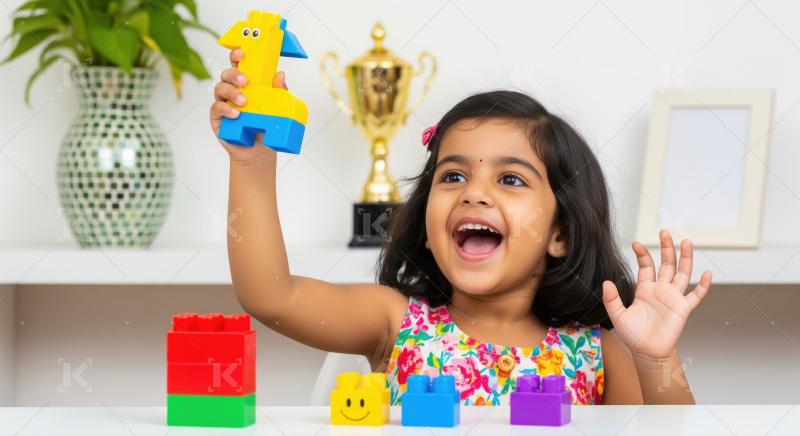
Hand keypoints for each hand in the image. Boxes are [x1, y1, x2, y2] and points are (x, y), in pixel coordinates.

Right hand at [210, 48, 288, 162]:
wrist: (259, 149)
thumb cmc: (264, 124)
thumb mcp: (275, 107)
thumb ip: (277, 91)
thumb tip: (280, 74)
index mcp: (245, 83)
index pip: (238, 65)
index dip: (237, 56)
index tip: (241, 53)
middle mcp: (232, 89)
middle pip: (226, 74)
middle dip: (234, 74)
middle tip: (245, 81)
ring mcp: (223, 102)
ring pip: (220, 88)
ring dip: (232, 92)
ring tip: (244, 102)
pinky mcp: (217, 116)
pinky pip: (217, 108)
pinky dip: (226, 109)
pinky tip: (236, 114)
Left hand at [601, 229, 712, 359]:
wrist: (648, 352)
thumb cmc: (633, 335)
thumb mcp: (618, 315)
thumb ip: (612, 299)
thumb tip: (606, 282)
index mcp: (645, 289)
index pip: (646, 266)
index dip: (642, 254)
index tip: (636, 243)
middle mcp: (661, 290)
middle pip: (666, 264)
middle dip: (666, 248)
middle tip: (665, 232)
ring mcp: (673, 298)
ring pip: (683, 273)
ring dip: (685, 258)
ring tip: (686, 242)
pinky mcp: (683, 309)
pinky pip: (696, 295)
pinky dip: (703, 285)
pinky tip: (707, 273)